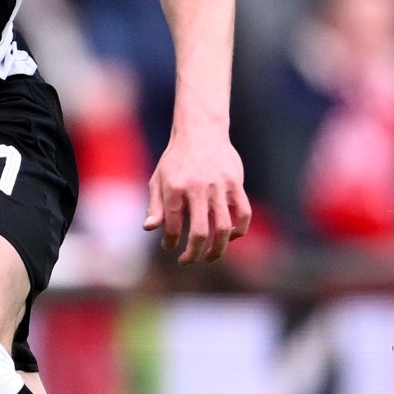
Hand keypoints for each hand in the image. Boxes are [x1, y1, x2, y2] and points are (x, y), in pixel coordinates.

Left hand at [145, 126, 250, 263]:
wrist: (200, 132)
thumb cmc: (175, 159)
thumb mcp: (158, 179)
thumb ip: (156, 205)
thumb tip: (150, 228)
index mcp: (175, 187)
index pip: (174, 224)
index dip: (171, 241)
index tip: (170, 246)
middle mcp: (198, 188)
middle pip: (201, 231)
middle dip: (194, 253)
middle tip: (188, 261)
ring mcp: (220, 186)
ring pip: (224, 226)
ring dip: (218, 248)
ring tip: (210, 257)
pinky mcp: (236, 183)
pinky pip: (244, 212)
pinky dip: (240, 229)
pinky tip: (231, 237)